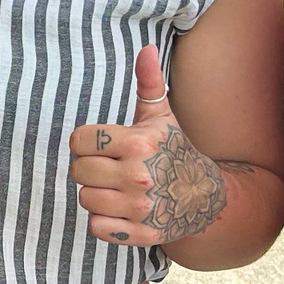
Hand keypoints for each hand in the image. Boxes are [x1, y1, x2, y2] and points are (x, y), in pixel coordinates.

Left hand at [68, 46, 227, 248]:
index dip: (86, 143)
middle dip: (88, 168)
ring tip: (116, 188)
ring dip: (96, 194)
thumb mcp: (161, 117)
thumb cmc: (174, 150)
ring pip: (85, 198)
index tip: (101, 146)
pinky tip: (120, 210)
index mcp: (139, 143)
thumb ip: (149, 84)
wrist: (205, 197)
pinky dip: (103, 220)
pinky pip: (96, 226)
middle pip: (78, 171)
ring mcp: (140, 207)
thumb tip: (145, 49)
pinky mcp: (140, 234)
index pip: (80, 141)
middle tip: (109, 168)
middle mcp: (138, 175)